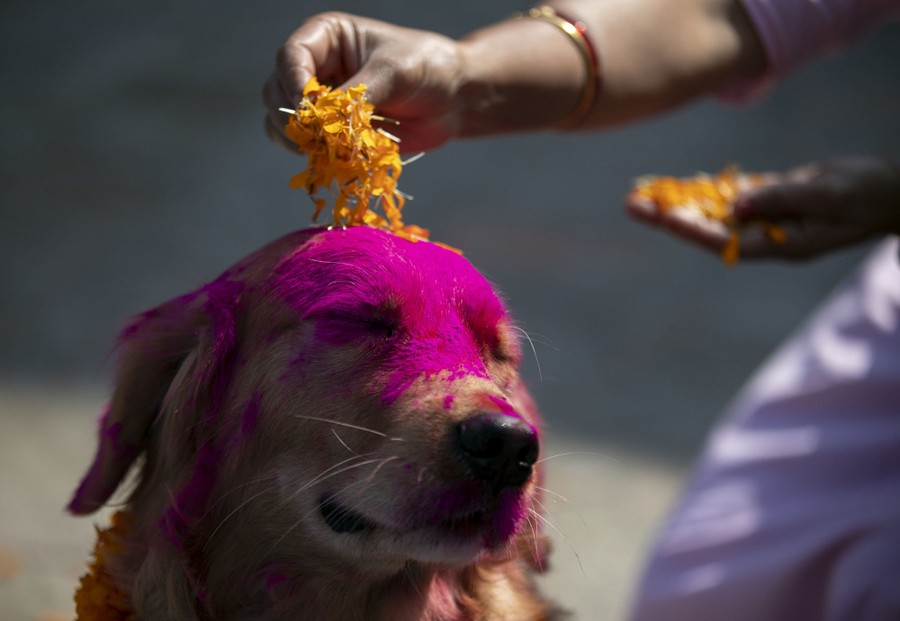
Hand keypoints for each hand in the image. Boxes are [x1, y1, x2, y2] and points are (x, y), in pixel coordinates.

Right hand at [262, 12, 464, 154]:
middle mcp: (315, 69)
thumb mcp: (394, 72)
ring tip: (328, 149)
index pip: (290, 57)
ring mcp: (319, 104)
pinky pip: (305, 148)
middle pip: (276, 92)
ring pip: (282, 124)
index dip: (292, 83)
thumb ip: (359, 95)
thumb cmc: (427, 69)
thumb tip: (326, 124)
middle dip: (293, 117)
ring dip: (299, 141)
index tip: (308, 109)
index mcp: (326, 39)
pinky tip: (338, 159)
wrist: (451, 99)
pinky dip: (315, 157)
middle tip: (319, 136)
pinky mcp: (331, 133)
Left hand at [627, 156, 899, 261]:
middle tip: (632, 203)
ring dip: (680, 200)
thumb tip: (734, 204)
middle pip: (708, 227)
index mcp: (781, 244)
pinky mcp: (771, 200)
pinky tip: (677, 182)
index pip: (725, 241)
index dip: (692, 229)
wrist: (893, 190)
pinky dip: (705, 187)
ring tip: (642, 191)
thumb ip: (780, 199)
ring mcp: (767, 218)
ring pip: (713, 210)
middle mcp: (767, 235)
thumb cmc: (867, 194)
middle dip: (670, 215)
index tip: (662, 217)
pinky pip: (730, 195)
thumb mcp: (827, 195)